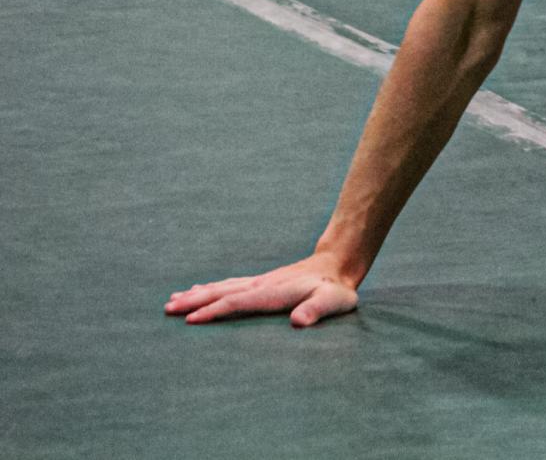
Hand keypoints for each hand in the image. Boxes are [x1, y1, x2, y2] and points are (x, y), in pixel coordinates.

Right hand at [165, 252, 358, 328]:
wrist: (338, 263)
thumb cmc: (336, 288)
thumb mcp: (334, 301)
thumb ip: (316, 310)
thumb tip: (298, 322)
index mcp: (273, 292)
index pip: (238, 302)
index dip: (215, 311)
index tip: (190, 319)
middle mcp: (261, 284)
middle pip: (222, 292)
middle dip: (194, 301)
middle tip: (167, 309)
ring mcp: (260, 281)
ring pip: (222, 287)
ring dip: (198, 294)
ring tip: (172, 300)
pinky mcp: (261, 282)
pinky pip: (230, 284)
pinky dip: (211, 287)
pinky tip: (198, 289)